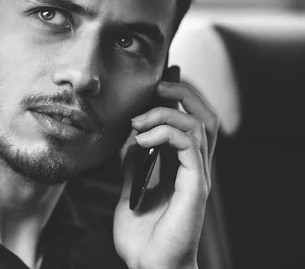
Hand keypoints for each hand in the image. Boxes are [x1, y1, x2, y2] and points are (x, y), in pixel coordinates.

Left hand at [113, 81, 218, 268]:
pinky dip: (166, 132)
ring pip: (200, 124)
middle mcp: (194, 168)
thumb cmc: (142, 237)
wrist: (149, 266)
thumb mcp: (131, 190)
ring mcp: (197, 176)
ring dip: (168, 112)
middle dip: (183, 93)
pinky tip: (143, 138)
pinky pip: (190, 145)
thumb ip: (133, 166)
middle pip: (204, 116)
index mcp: (180, 167)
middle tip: (157, 87)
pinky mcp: (195, 186)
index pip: (188, 121)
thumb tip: (130, 139)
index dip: (178, 98)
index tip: (157, 83)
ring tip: (140, 120)